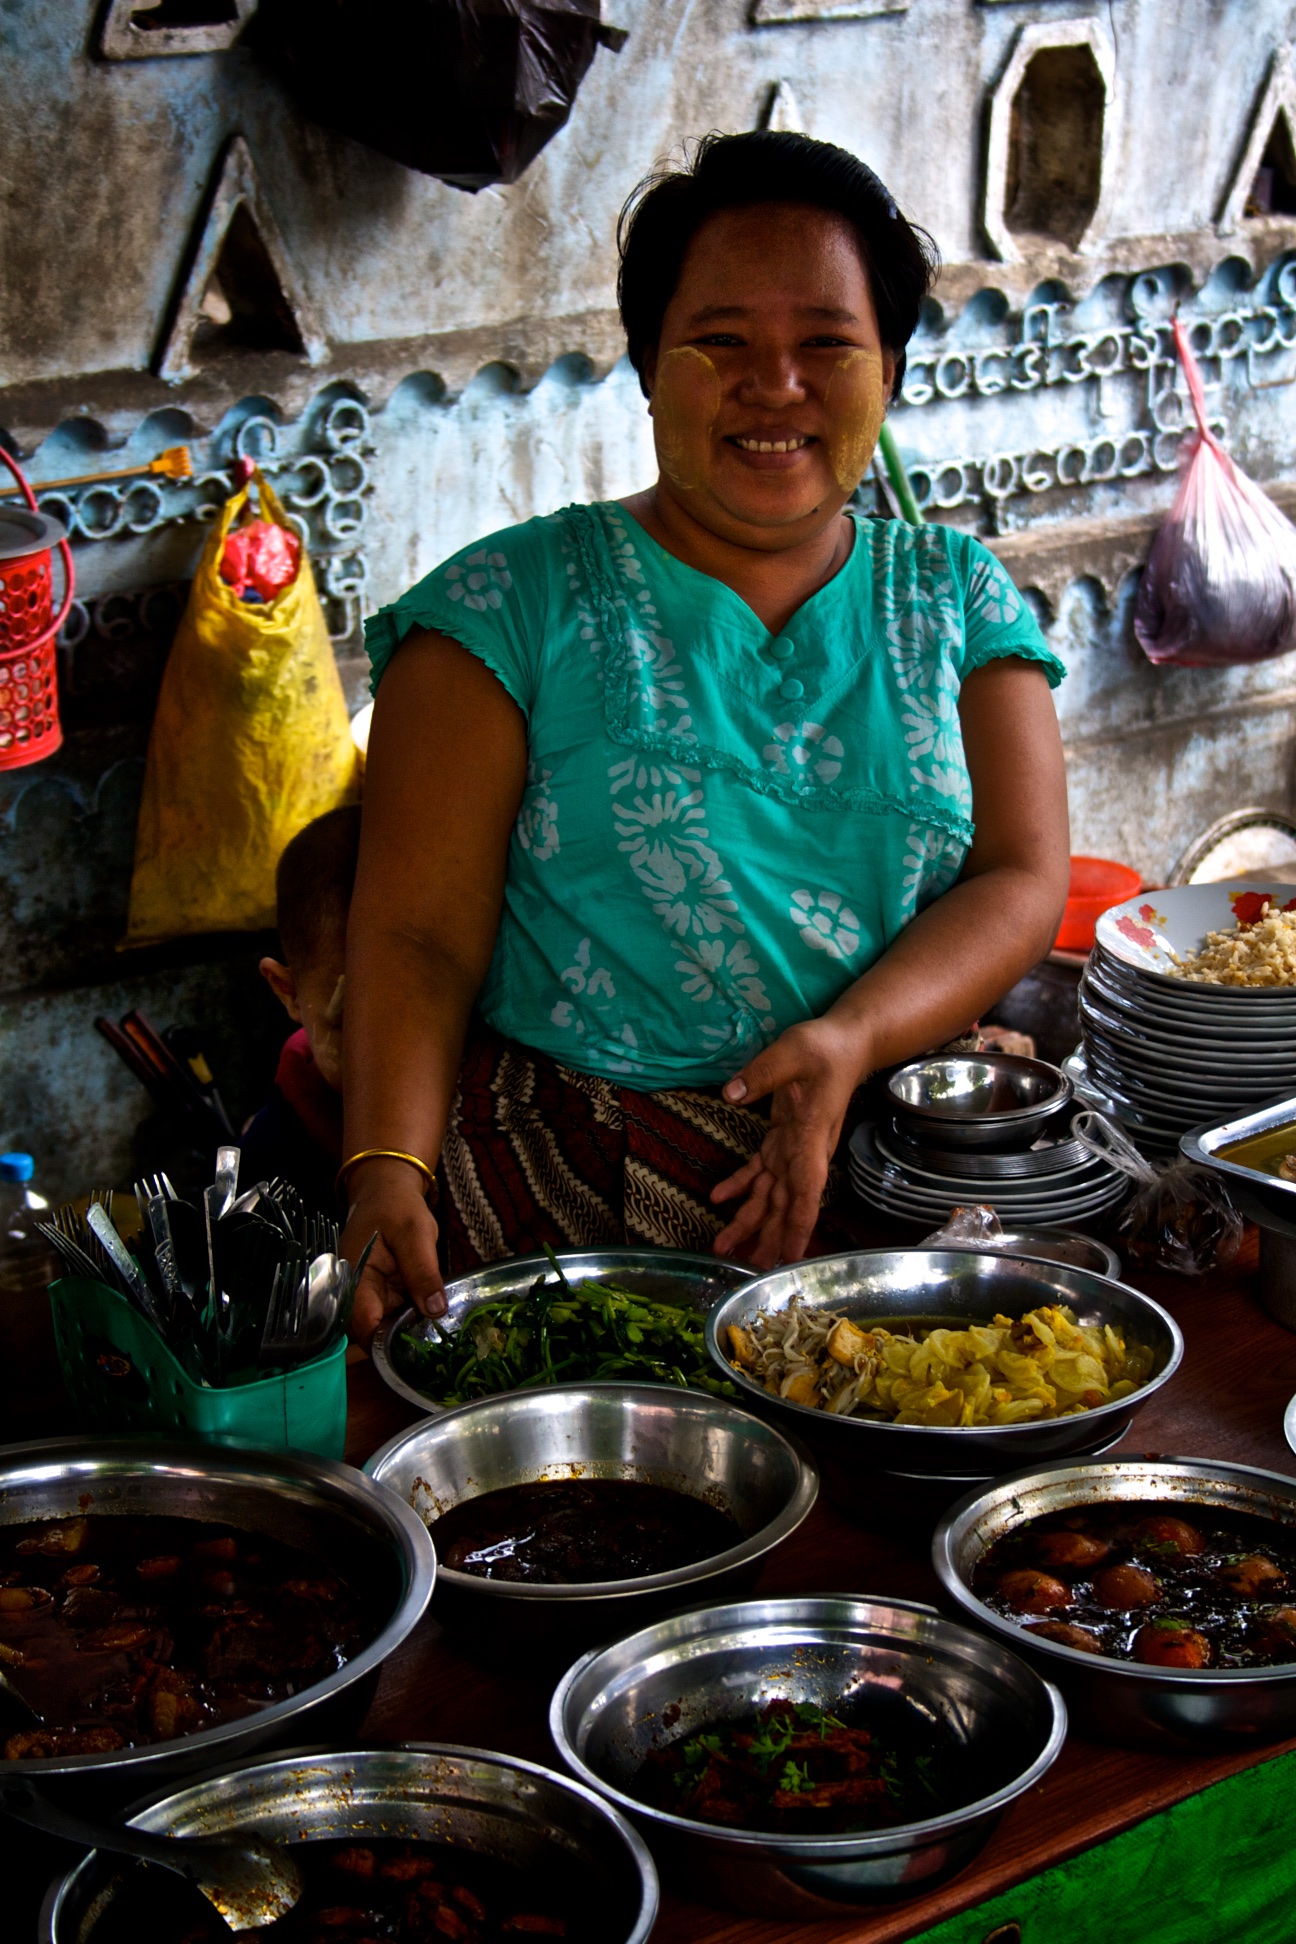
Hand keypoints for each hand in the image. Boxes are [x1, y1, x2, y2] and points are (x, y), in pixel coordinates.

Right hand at [340, 1162, 446, 1349]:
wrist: (388, 1192)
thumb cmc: (396, 1208)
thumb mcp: (415, 1232)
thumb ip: (422, 1270)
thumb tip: (434, 1311)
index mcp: (354, 1279)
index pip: (363, 1325)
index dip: (386, 1345)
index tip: (417, 1354)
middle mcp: (357, 1294)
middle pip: (375, 1331)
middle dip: (404, 1341)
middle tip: (439, 1345)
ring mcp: (370, 1296)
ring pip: (388, 1326)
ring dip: (411, 1330)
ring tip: (442, 1336)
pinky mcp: (383, 1294)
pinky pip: (397, 1314)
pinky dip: (414, 1318)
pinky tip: (435, 1320)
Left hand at [710, 1018, 865, 1269]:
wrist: (845, 1045)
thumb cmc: (824, 1049)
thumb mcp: (792, 1052)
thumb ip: (762, 1074)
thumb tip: (731, 1094)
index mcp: (811, 1137)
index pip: (807, 1188)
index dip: (799, 1222)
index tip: (793, 1254)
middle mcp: (804, 1151)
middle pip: (784, 1204)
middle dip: (768, 1237)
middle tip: (749, 1269)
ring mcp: (793, 1148)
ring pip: (770, 1195)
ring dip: (748, 1222)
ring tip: (724, 1248)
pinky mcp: (781, 1139)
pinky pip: (759, 1172)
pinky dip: (739, 1187)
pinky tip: (718, 1199)